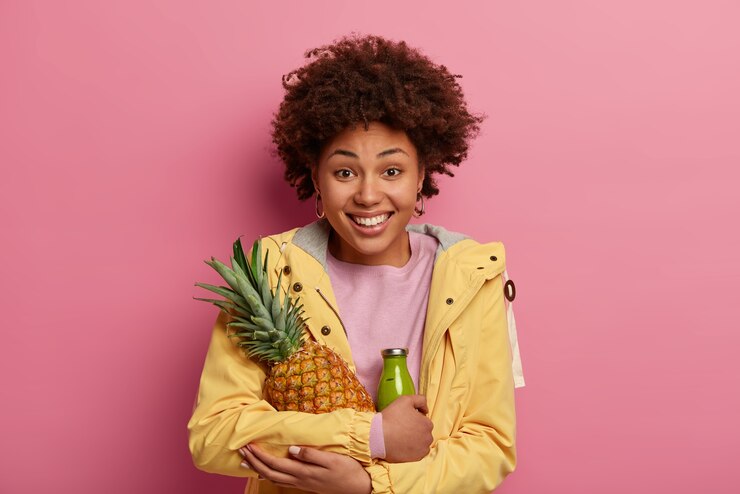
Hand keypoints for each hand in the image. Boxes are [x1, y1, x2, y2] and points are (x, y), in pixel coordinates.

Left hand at [239, 443, 370, 493]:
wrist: (360, 487)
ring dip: (258, 468)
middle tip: (241, 450)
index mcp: (303, 472)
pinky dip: (270, 474)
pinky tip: (266, 471)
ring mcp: (302, 484)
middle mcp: (299, 480)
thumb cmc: (348, 470)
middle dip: (254, 461)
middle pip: (269, 472)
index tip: (248, 444)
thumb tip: (291, 449)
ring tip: (247, 460)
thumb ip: (311, 454)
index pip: (275, 464)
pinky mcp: (306, 484)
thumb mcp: (331, 460)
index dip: (260, 455)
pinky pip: (282, 480)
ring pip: (274, 478)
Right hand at [381, 394, 433, 462]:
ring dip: (415, 440)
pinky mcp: (416, 459)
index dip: (414, 418)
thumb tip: (426, 410)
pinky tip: (403, 445)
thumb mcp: (405, 400)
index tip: (404, 419)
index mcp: (427, 423)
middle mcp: (428, 437)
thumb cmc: (391, 417)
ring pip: (422, 442)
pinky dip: (413, 449)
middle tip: (401, 428)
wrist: (378, 437)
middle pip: (423, 431)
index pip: (424, 420)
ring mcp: (423, 449)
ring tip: (401, 437)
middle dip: (416, 429)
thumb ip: (420, 400)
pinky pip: (418, 453)